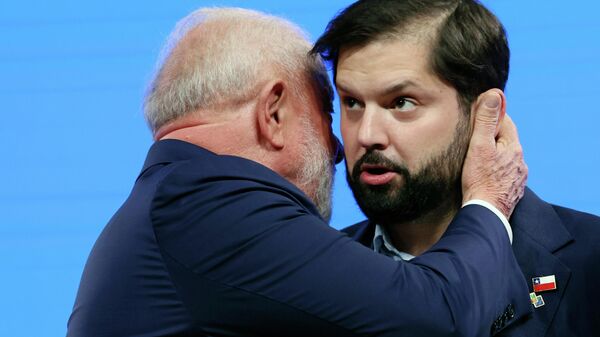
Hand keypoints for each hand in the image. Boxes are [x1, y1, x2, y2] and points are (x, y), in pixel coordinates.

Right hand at [462, 89, 527, 217]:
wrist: (486, 214)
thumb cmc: (480, 180)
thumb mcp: (479, 145)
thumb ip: (486, 120)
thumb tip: (495, 94)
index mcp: (513, 147)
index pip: (505, 121)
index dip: (491, 116)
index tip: (477, 115)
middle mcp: (520, 162)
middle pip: (506, 140)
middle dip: (492, 136)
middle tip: (473, 137)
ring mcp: (518, 178)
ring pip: (506, 159)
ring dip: (494, 155)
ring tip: (477, 158)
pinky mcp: (512, 192)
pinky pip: (504, 175)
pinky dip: (495, 172)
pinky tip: (485, 177)